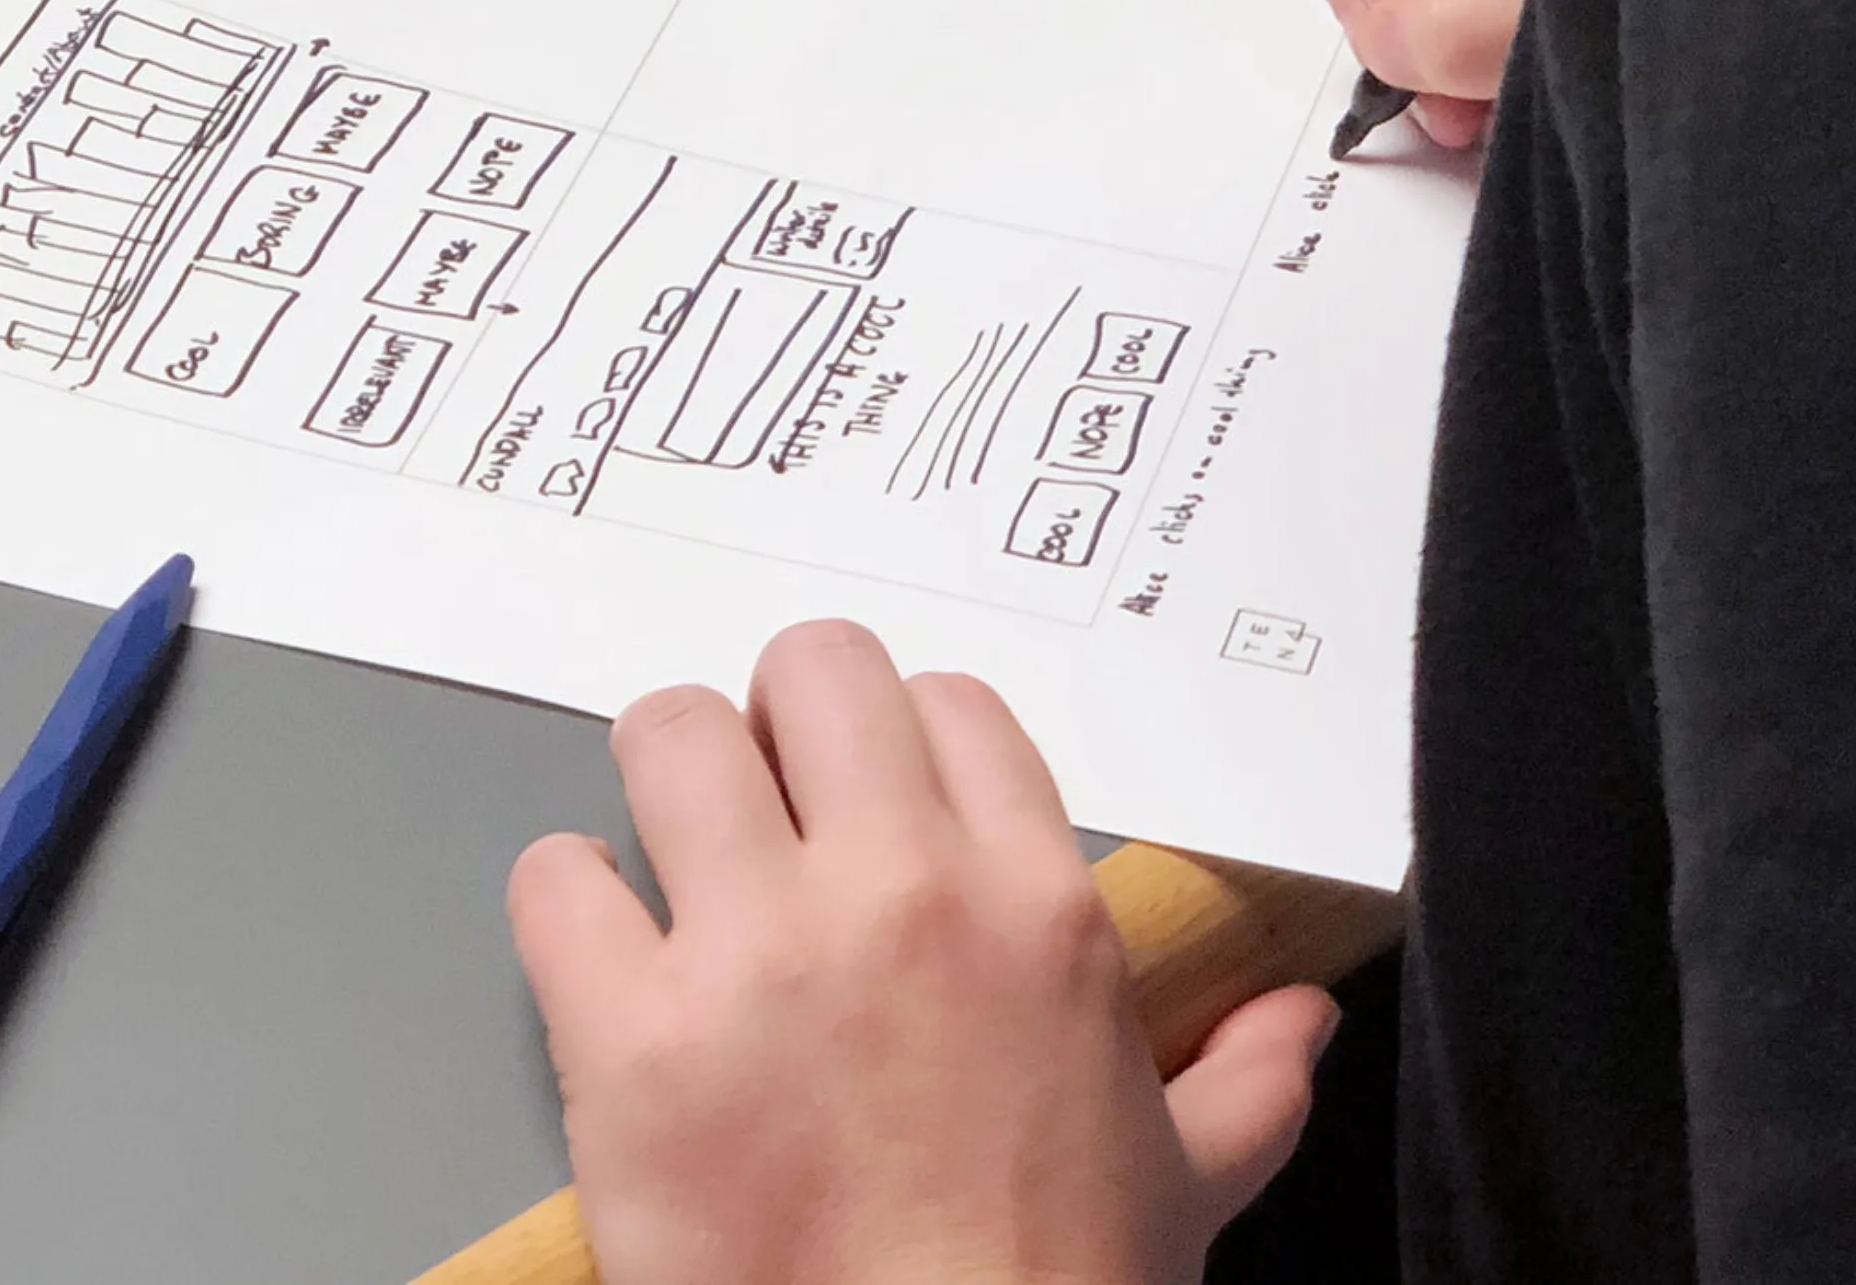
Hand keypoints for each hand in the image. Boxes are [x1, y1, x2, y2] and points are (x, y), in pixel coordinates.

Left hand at [510, 621, 1331, 1284]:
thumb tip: (1299, 1017)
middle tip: (764, 816)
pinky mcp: (628, 1032)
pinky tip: (605, 976)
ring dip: (664, 794)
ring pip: (668, 732)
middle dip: (777, 729)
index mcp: (1037, 909)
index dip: (901, 748)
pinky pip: (556, 878)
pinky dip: (569, 913)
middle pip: (812, 671)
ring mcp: (755, 951)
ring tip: (675, 877)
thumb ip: (1240, 1083)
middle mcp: (900, 891)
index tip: (873, 809)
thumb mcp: (1183, 1186)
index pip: (951, 704)